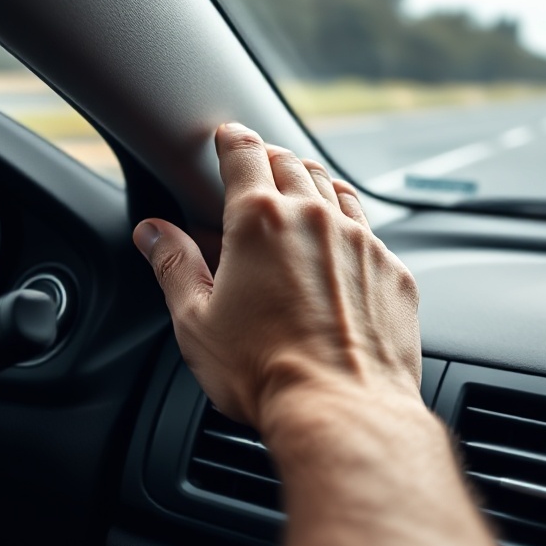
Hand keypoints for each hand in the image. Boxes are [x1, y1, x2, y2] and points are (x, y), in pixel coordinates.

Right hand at [132, 122, 420, 426]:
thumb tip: (153, 233)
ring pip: (335, 189)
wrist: (343, 409)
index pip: (245, 154)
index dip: (233, 139)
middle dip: (272, 158)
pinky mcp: (392, 270)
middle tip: (260, 162)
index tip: (228, 135)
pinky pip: (369, 231)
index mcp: (259, 222)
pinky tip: (341, 244)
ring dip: (314, 182)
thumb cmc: (265, 372)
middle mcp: (314, 219)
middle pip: (293, 164)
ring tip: (302, 187)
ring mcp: (361, 242)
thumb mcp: (196, 321)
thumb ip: (174, 266)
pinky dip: (349, 227)